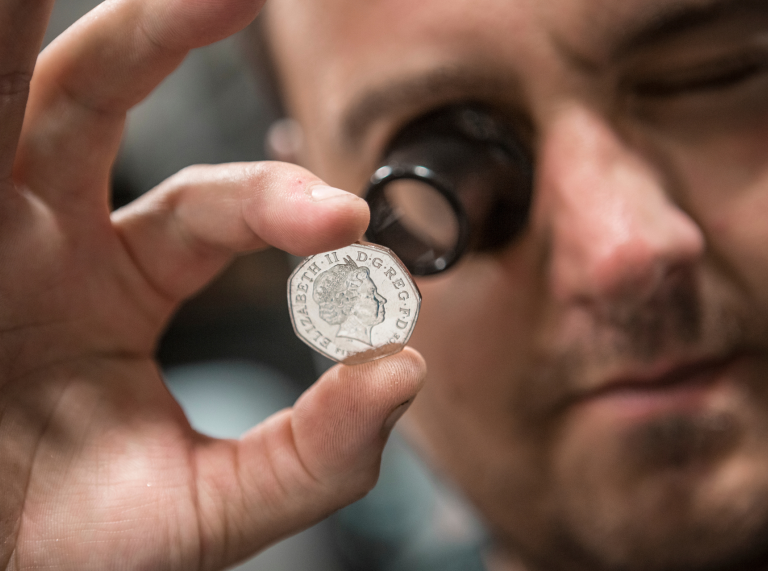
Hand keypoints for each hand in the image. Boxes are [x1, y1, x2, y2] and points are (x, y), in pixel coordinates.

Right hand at [0, 1, 425, 568]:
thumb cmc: (68, 547)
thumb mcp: (209, 510)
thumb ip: (314, 456)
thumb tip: (403, 372)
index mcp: (116, 284)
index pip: (214, 206)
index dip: (282, 204)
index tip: (341, 224)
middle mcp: (45, 236)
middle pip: (105, 97)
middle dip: (164, 32)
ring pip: (19, 89)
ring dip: (34, 15)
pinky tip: (5, 27)